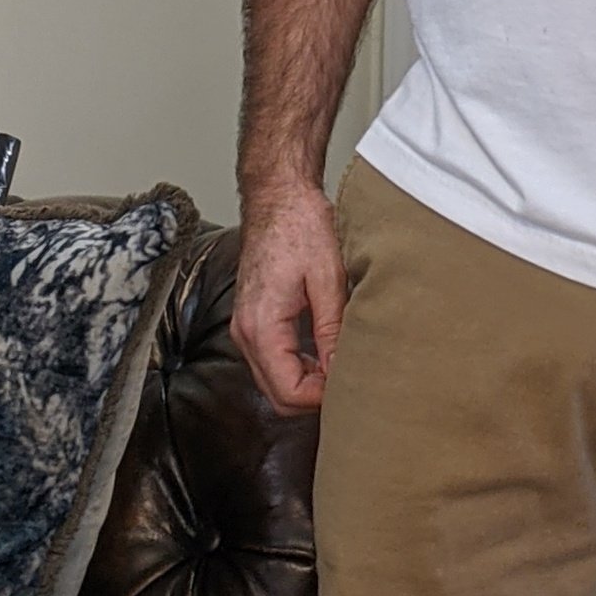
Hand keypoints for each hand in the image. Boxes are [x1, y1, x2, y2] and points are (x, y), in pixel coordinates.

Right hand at [231, 180, 346, 413]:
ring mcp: (245, 327)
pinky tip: (323, 354)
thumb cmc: (300, 227)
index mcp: (262, 326)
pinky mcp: (252, 320)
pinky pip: (270, 361)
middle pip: (276, 395)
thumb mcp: (328, 278)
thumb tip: (340, 372)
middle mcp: (245, 333)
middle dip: (313, 398)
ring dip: (305, 384)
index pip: (287, 391)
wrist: (278, 197)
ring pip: (272, 382)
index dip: (322, 398)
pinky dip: (295, 368)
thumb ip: (332, 330)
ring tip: (340, 367)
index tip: (350, 384)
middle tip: (349, 382)